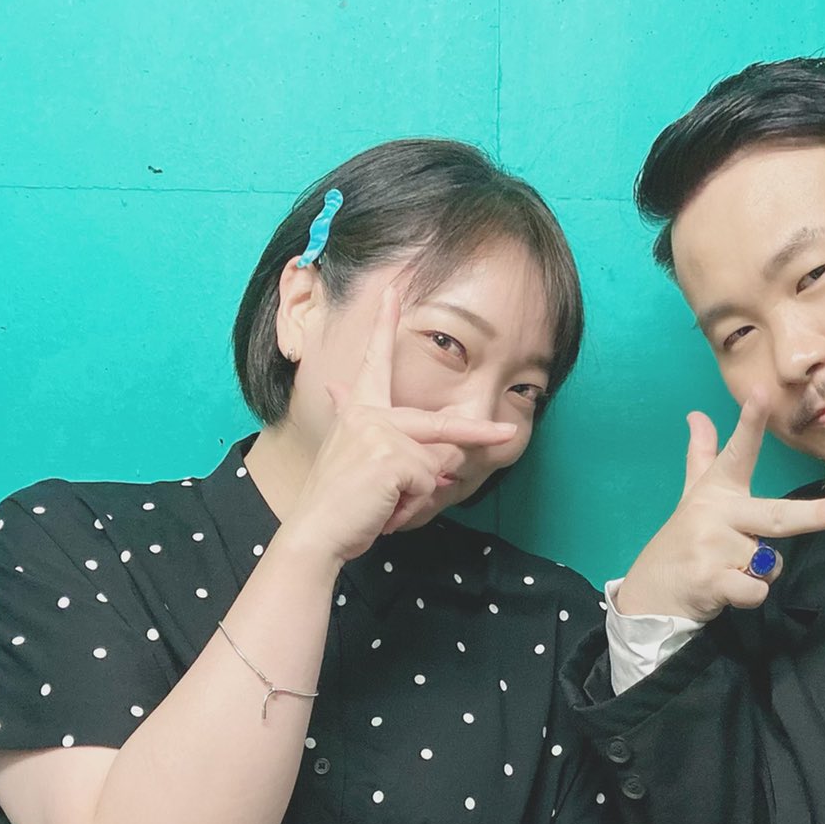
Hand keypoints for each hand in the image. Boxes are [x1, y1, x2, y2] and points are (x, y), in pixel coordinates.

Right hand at [283, 285, 518, 563]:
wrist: (315, 530)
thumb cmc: (337, 503)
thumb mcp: (353, 459)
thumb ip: (358, 425)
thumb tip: (336, 385)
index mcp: (359, 411)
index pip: (374, 363)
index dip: (383, 325)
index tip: (392, 292)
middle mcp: (369, 415)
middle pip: (442, 424)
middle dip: (481, 432)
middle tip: (509, 433)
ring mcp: (381, 434)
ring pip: (434, 467)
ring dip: (416, 498)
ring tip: (383, 506)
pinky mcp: (393, 458)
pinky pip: (428, 484)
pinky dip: (411, 507)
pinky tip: (383, 510)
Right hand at [615, 401, 824, 622]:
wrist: (649, 595)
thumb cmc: (680, 544)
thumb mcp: (692, 498)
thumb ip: (701, 456)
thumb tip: (697, 415)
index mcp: (717, 491)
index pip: (737, 452)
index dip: (750, 423)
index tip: (762, 392)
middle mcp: (715, 513)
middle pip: (777, 516)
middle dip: (818, 515)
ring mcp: (712, 546)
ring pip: (770, 562)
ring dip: (760, 572)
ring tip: (728, 570)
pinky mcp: (711, 580)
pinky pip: (757, 590)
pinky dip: (749, 595)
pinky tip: (724, 590)